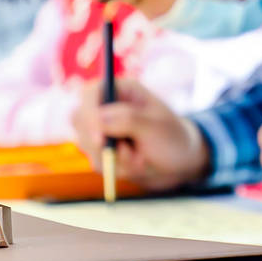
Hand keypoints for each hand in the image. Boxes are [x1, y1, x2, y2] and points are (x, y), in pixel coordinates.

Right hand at [72, 79, 208, 190]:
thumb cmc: (173, 137)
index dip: (89, 113)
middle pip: (81, 120)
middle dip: (100, 143)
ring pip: (88, 146)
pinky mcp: (102, 150)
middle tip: (126, 153)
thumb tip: (99, 119)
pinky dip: (118, 169)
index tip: (100, 139)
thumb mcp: (156, 127)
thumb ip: (129, 120)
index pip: (91, 92)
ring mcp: (101, 130)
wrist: (180, 162)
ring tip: (142, 158)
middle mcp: (107, 107)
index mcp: (122, 91)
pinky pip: (97, 163)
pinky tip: (138, 164)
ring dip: (116, 159)